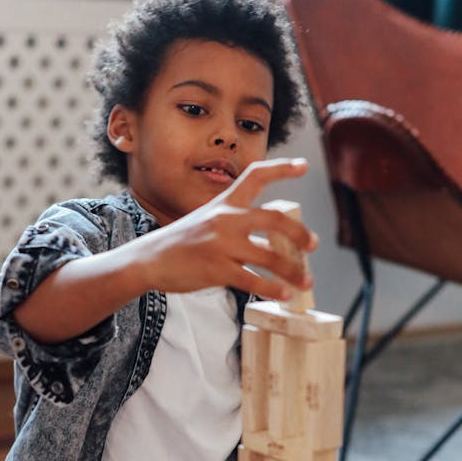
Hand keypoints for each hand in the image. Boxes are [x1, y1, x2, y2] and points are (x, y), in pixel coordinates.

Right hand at [136, 158, 317, 298]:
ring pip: (270, 256)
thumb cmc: (179, 243)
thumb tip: (269, 237)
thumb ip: (234, 222)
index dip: (282, 169)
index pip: (256, 176)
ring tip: (306, 282)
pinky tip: (283, 295)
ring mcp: (221, 245)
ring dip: (293, 270)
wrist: (148, 260)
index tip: (304, 165)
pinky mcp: (216, 270)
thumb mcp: (205, 220)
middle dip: (299, 233)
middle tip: (313, 245)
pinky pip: (253, 280)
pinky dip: (272, 289)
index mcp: (224, 203)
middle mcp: (225, 219)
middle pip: (274, 219)